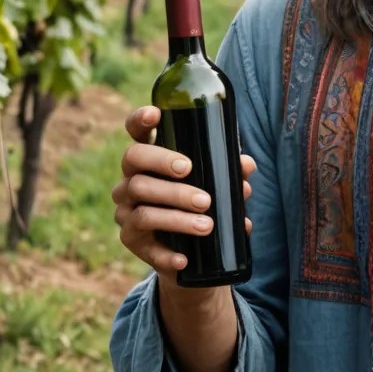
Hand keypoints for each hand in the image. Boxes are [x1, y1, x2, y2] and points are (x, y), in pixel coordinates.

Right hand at [111, 105, 254, 284]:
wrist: (191, 251)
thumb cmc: (201, 202)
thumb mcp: (217, 185)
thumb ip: (230, 172)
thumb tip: (246, 166)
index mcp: (149, 160)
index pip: (136, 133)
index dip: (139, 119)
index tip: (155, 113)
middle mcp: (130, 180)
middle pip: (134, 162)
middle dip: (163, 163)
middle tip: (191, 172)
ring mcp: (126, 211)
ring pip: (143, 208)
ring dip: (176, 216)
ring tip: (207, 223)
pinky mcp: (132, 241)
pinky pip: (145, 247)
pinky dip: (167, 254)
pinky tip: (185, 258)